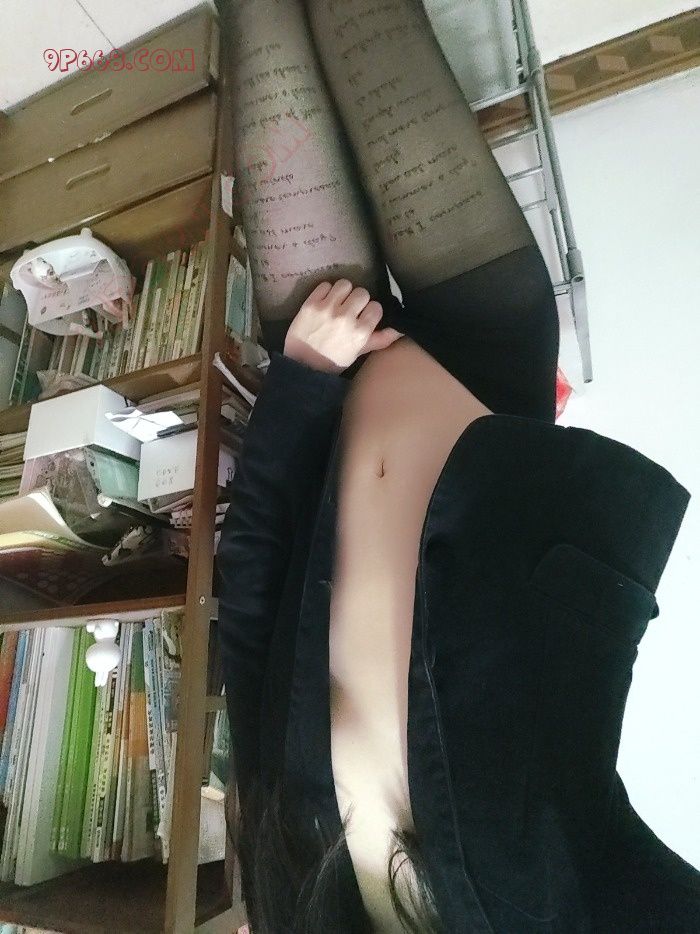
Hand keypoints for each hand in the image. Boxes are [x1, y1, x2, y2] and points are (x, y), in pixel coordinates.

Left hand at [283, 279, 403, 373]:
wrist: (302, 365)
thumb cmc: (333, 361)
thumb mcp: (358, 353)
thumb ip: (380, 340)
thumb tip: (400, 330)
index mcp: (360, 332)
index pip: (376, 307)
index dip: (371, 311)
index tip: (364, 316)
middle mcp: (346, 318)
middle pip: (362, 293)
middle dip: (358, 300)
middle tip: (351, 308)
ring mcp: (327, 309)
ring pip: (345, 284)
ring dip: (343, 292)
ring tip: (338, 302)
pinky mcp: (311, 304)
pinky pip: (325, 285)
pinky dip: (326, 291)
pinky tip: (325, 301)